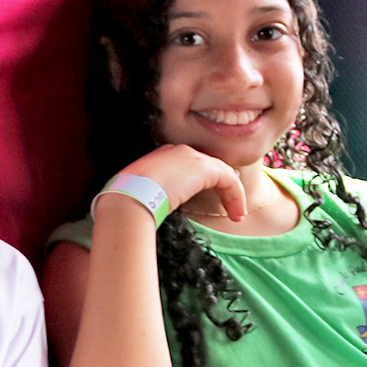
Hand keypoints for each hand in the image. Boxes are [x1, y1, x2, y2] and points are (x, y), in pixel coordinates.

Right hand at [119, 145, 246, 221]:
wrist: (131, 196)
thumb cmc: (129, 200)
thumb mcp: (140, 195)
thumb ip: (150, 196)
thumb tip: (151, 209)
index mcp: (160, 156)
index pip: (188, 164)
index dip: (203, 178)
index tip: (211, 193)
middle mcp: (178, 151)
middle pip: (207, 166)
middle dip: (221, 184)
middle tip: (230, 203)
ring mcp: (191, 157)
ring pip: (222, 173)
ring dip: (232, 195)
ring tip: (237, 215)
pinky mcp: (205, 168)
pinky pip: (229, 180)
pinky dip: (236, 196)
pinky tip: (237, 213)